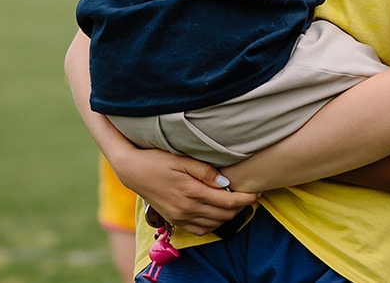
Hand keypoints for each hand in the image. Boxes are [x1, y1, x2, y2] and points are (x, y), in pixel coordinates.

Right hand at [111, 146, 257, 235]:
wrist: (132, 171)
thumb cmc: (158, 160)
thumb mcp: (182, 159)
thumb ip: (206, 171)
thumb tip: (226, 182)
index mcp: (191, 193)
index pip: (228, 202)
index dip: (246, 199)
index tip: (257, 192)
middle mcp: (186, 209)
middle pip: (224, 215)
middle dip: (241, 206)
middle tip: (250, 195)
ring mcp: (180, 217)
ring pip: (214, 224)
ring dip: (228, 215)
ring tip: (236, 201)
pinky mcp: (175, 220)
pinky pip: (200, 230)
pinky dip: (213, 223)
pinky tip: (217, 211)